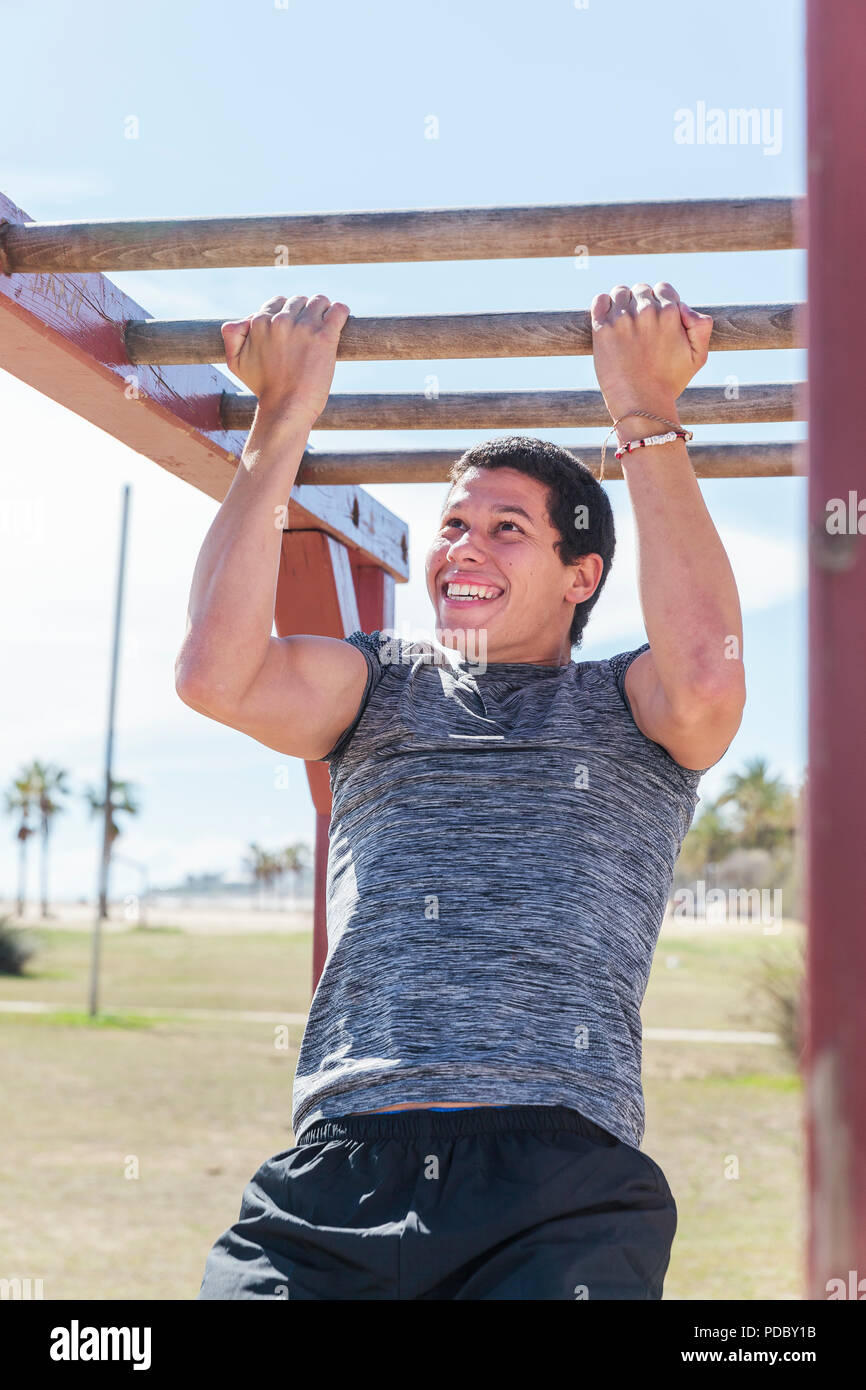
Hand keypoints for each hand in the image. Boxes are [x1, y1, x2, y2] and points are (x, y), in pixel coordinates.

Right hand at [221, 294, 350, 428]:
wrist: (285, 408)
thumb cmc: (263, 388)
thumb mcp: (236, 362)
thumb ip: (232, 335)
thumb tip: (245, 319)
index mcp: (260, 322)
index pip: (279, 302)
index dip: (288, 314)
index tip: (294, 329)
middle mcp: (281, 320)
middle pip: (300, 301)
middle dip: (305, 313)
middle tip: (309, 334)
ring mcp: (304, 327)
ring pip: (319, 301)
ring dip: (323, 311)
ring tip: (324, 329)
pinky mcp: (324, 336)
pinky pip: (338, 310)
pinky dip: (341, 312)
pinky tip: (339, 322)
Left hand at [589, 282, 712, 431]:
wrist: (641, 404)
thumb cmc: (669, 383)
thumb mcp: (698, 357)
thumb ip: (702, 327)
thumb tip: (684, 307)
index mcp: (671, 312)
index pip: (663, 289)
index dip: (660, 302)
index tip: (656, 320)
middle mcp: (647, 311)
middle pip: (641, 289)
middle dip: (641, 303)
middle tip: (639, 327)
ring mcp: (622, 318)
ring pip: (620, 292)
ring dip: (622, 303)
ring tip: (623, 325)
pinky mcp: (602, 328)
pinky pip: (599, 300)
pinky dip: (603, 306)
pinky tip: (607, 321)